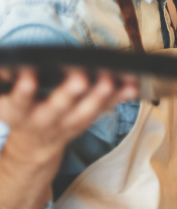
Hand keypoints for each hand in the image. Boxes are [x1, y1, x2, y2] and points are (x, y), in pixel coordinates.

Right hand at [0, 66, 137, 208]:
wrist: (36, 144)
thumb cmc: (22, 110)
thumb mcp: (7, 101)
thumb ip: (13, 83)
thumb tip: (8, 64)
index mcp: (18, 112)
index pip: (19, 102)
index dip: (23, 91)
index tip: (28, 78)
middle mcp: (43, 120)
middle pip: (57, 108)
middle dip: (68, 94)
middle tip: (80, 78)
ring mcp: (67, 124)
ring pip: (85, 111)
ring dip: (100, 96)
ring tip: (111, 81)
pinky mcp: (87, 121)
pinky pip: (105, 109)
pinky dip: (119, 97)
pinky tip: (132, 86)